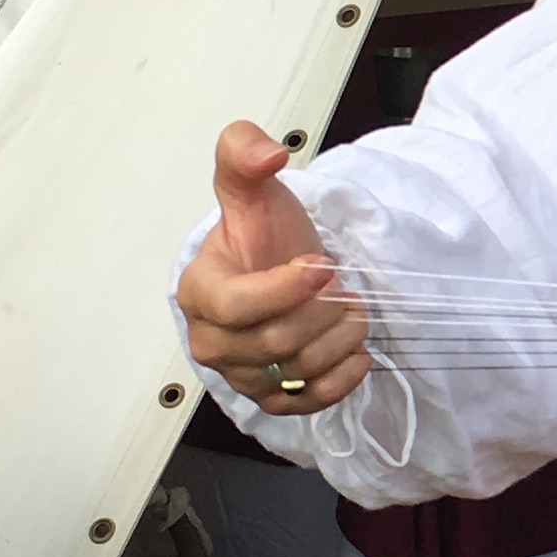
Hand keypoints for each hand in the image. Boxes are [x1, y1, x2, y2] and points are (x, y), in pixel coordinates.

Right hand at [177, 122, 372, 411]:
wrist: (279, 269)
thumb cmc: (262, 236)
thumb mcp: (253, 189)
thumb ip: (244, 154)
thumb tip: (265, 153)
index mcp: (199, 291)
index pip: (235, 306)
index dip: (283, 290)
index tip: (319, 265)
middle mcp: (211, 340)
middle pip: (272, 341)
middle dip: (322, 311)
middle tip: (342, 287)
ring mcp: (240, 374)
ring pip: (294, 371)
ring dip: (338, 339)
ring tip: (352, 311)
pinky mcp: (271, 397)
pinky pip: (304, 403)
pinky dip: (340, 381)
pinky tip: (357, 352)